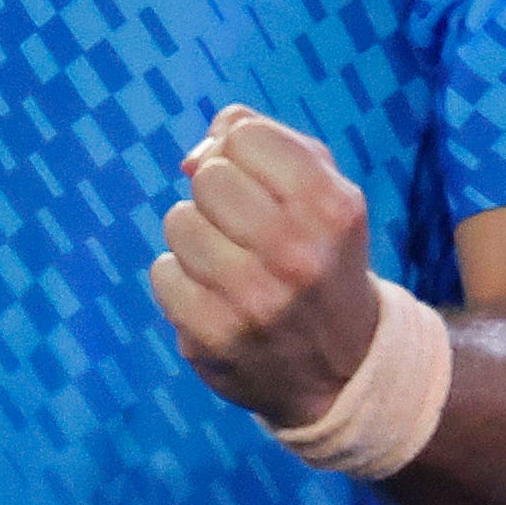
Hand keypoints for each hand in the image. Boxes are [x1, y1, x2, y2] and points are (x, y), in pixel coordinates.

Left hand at [147, 104, 382, 426]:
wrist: (343, 368)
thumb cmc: (320, 255)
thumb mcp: (322, 191)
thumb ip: (266, 142)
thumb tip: (192, 158)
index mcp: (331, 207)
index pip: (246, 135)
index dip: (244, 153)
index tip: (263, 185)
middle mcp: (296, 254)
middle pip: (209, 176)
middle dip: (219, 194)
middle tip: (246, 229)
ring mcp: (252, 300)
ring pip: (178, 221)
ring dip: (197, 237)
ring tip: (232, 264)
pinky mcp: (211, 337)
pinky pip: (162, 272)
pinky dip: (181, 280)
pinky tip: (216, 297)